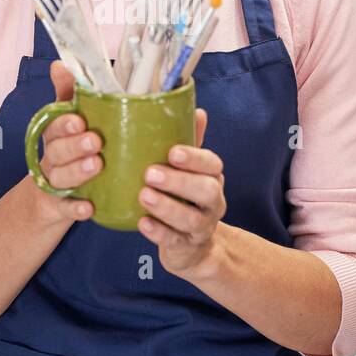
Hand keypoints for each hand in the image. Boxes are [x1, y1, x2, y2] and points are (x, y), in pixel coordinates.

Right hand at [31, 60, 100, 226]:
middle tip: (95, 141)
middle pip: (57, 151)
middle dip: (75, 146)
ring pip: (61, 178)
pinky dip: (75, 209)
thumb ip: (66, 94)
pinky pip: (65, 209)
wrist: (47, 198)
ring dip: (77, 172)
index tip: (79, 119)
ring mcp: (54, 183)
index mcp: (55, 135)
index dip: (65, 123)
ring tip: (96, 166)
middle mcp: (52, 158)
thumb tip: (59, 64)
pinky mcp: (59, 208)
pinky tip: (88, 208)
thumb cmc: (67, 150)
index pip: (55, 126)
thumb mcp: (66, 123)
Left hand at [137, 108, 224, 276]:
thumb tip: (197, 109)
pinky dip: (159, 233)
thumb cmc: (184, 197)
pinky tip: (142, 223)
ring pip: (193, 219)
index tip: (173, 152)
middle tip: (150, 173)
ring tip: (143, 195)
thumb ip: (190, 142)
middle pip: (207, 191)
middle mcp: (213, 202)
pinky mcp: (187, 247)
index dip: (195, 158)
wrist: (191, 246)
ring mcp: (202, 227)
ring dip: (167, 207)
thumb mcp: (189, 169)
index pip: (212, 164)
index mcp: (212, 177)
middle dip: (180, 181)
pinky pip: (176, 241)